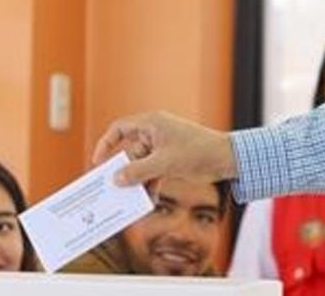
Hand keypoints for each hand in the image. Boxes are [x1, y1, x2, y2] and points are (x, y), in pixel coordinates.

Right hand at [92, 111, 236, 187]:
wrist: (226, 158)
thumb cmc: (196, 151)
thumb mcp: (164, 163)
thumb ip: (138, 171)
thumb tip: (117, 180)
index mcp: (151, 123)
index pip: (120, 128)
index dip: (106, 144)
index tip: (98, 162)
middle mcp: (155, 133)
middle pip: (130, 152)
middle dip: (123, 171)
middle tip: (111, 189)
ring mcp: (163, 148)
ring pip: (141, 166)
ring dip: (137, 182)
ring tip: (130, 200)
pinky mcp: (171, 161)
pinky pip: (153, 173)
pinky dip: (150, 185)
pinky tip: (149, 200)